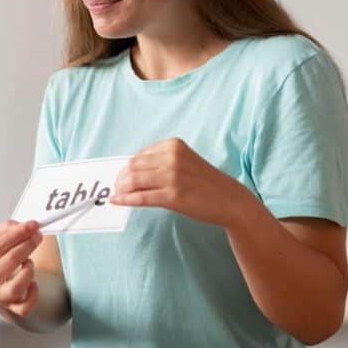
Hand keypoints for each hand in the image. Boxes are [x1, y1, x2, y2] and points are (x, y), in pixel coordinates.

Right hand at [0, 220, 43, 316]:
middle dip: (28, 244)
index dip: (18, 233)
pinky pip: (27, 305)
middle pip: (11, 260)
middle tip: (38, 235)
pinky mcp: (12, 309)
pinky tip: (32, 282)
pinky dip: (34, 292)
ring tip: (28, 261)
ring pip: (19, 284)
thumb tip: (21, 226)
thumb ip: (4, 230)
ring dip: (29, 268)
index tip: (32, 224)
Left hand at [110, 138, 253, 227]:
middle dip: (121, 178)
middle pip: (133, 167)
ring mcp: (172, 176)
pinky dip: (125, 199)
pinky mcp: (173, 196)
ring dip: (121, 189)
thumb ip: (160, 161)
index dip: (126, 168)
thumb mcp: (184, 161)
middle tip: (117, 188)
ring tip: (119, 195)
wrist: (230, 199)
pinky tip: (117, 202)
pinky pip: (141, 197)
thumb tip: (130, 171)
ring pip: (133, 181)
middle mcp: (172, 158)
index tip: (121, 176)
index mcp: (173, 145)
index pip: (139, 155)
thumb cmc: (205, 182)